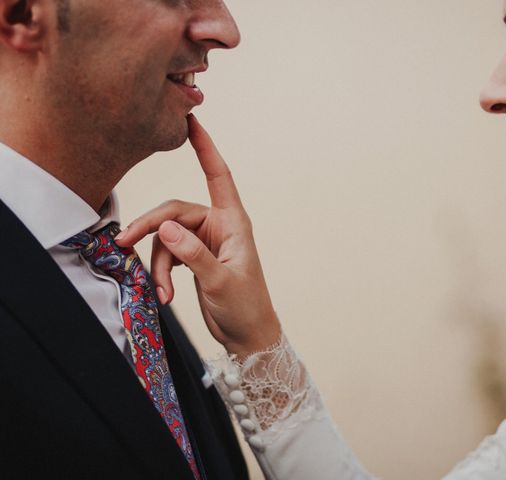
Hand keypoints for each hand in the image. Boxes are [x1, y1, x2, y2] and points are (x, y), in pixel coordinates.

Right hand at [116, 114, 280, 357]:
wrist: (248, 334)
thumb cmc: (246, 305)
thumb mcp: (220, 280)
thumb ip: (193, 254)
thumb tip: (165, 228)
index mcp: (233, 222)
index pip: (218, 176)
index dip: (205, 148)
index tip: (192, 121)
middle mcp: (218, 226)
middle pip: (174, 212)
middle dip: (150, 229)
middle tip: (124, 244)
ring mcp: (204, 241)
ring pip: (166, 237)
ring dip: (158, 264)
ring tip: (162, 291)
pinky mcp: (194, 257)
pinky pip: (167, 253)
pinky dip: (162, 271)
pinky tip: (165, 293)